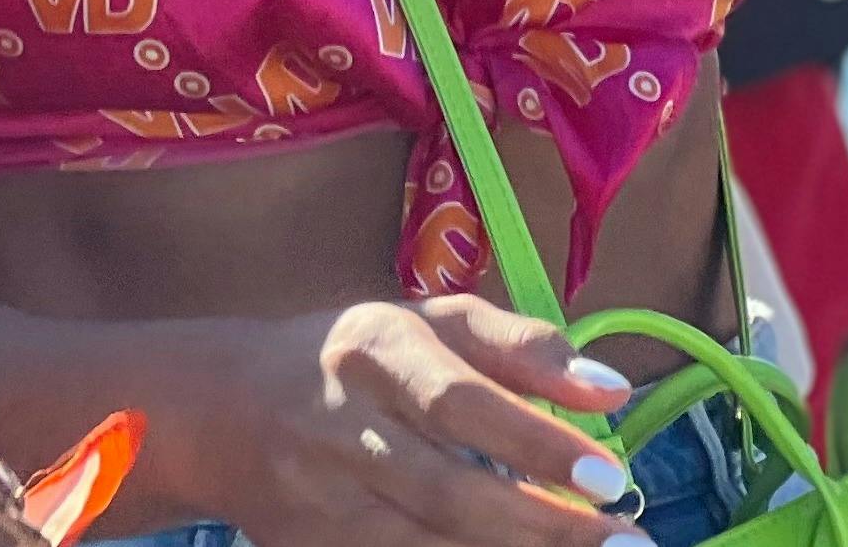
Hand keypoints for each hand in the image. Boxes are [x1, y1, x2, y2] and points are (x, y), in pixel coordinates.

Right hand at [192, 299, 642, 546]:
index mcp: (377, 348)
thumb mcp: (429, 323)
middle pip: (447, 490)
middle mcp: (342, 424)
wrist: (220, 409)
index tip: (611, 475)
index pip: (462, 400)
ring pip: (423, 545)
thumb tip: (611, 388)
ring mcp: (320, 499)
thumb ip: (520, 347)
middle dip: (542, 526)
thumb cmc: (355, 357)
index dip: (536, 441)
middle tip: (627, 545)